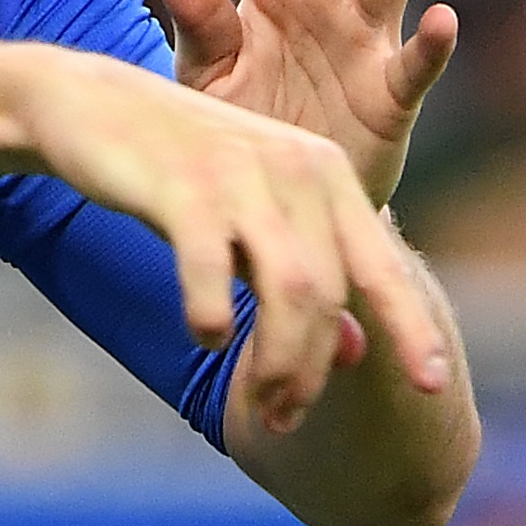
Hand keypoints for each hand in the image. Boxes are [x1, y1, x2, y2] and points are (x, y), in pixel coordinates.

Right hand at [12, 48, 454, 434]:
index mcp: (328, 176)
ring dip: (279, 362)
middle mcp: (299, 169)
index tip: (433, 388)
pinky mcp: (185, 185)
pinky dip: (214, 314)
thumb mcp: (255, 224)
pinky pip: (212, 268)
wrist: (92, 106)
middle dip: (313, 370)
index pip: (383, 267)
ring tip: (262, 406)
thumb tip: (355, 355)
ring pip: (291, 288)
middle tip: (284, 419)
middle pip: (331, 294)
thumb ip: (305, 280)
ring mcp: (244, 175)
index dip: (412, 330)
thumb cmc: (181, 175)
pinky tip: (207, 336)